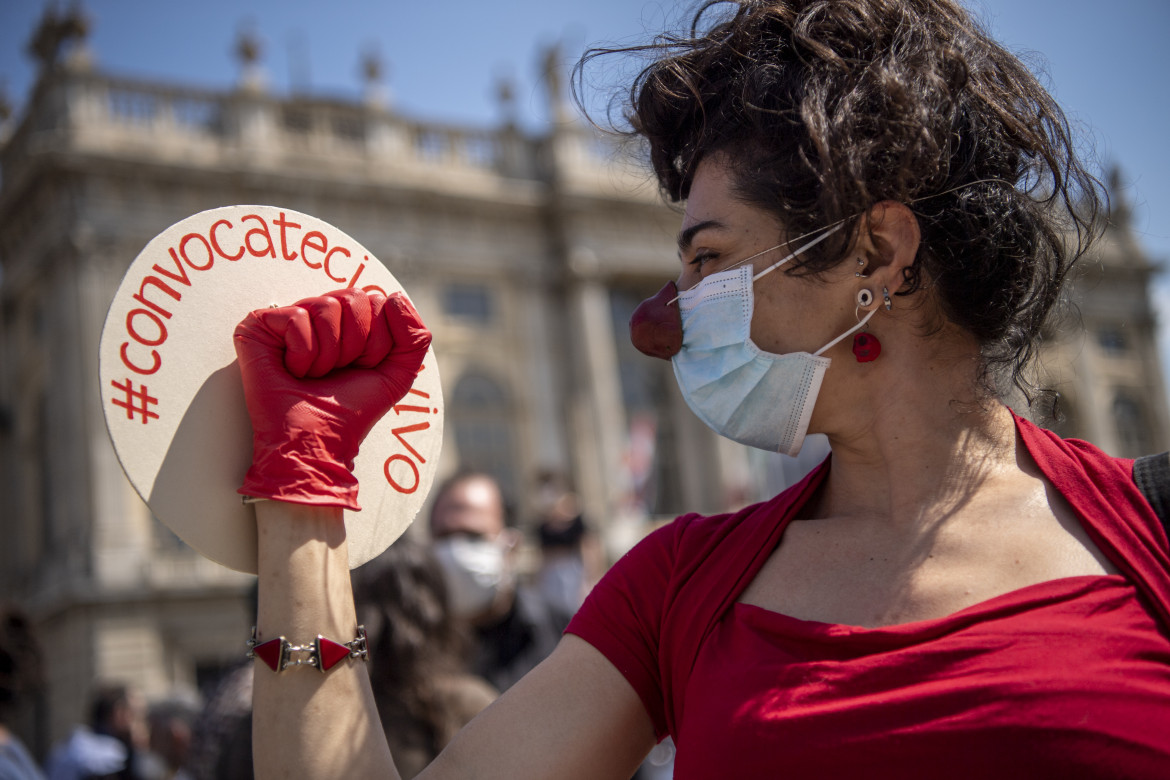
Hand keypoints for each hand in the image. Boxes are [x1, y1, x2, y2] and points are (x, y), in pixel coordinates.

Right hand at [233, 288, 431, 509]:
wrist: (317, 440)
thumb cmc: (351, 410)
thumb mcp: (398, 375)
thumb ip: (415, 338)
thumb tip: (395, 298)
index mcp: (349, 320)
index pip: (377, 300)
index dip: (377, 340)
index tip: (361, 367)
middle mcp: (319, 314)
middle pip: (354, 298)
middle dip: (355, 344)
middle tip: (337, 372)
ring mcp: (288, 318)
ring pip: (326, 306)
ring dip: (329, 353)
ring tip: (314, 375)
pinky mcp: (259, 325)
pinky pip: (297, 317)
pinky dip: (303, 352)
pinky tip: (293, 371)